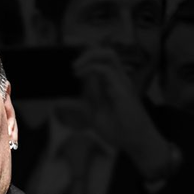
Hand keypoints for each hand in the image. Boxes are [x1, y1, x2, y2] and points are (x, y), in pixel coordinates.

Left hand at [71, 47, 172, 179]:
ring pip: (108, 55)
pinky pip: (106, 70)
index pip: (101, 59)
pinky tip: (79, 76)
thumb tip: (58, 101)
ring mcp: (121, 82)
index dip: (86, 54)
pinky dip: (90, 69)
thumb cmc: (119, 129)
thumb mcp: (92, 115)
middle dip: (86, 53)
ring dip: (88, 57)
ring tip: (75, 68)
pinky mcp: (122, 88)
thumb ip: (77, 106)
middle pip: (105, 52)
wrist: (136, 141)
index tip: (70, 58)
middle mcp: (118, 78)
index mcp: (112, 82)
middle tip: (72, 66)